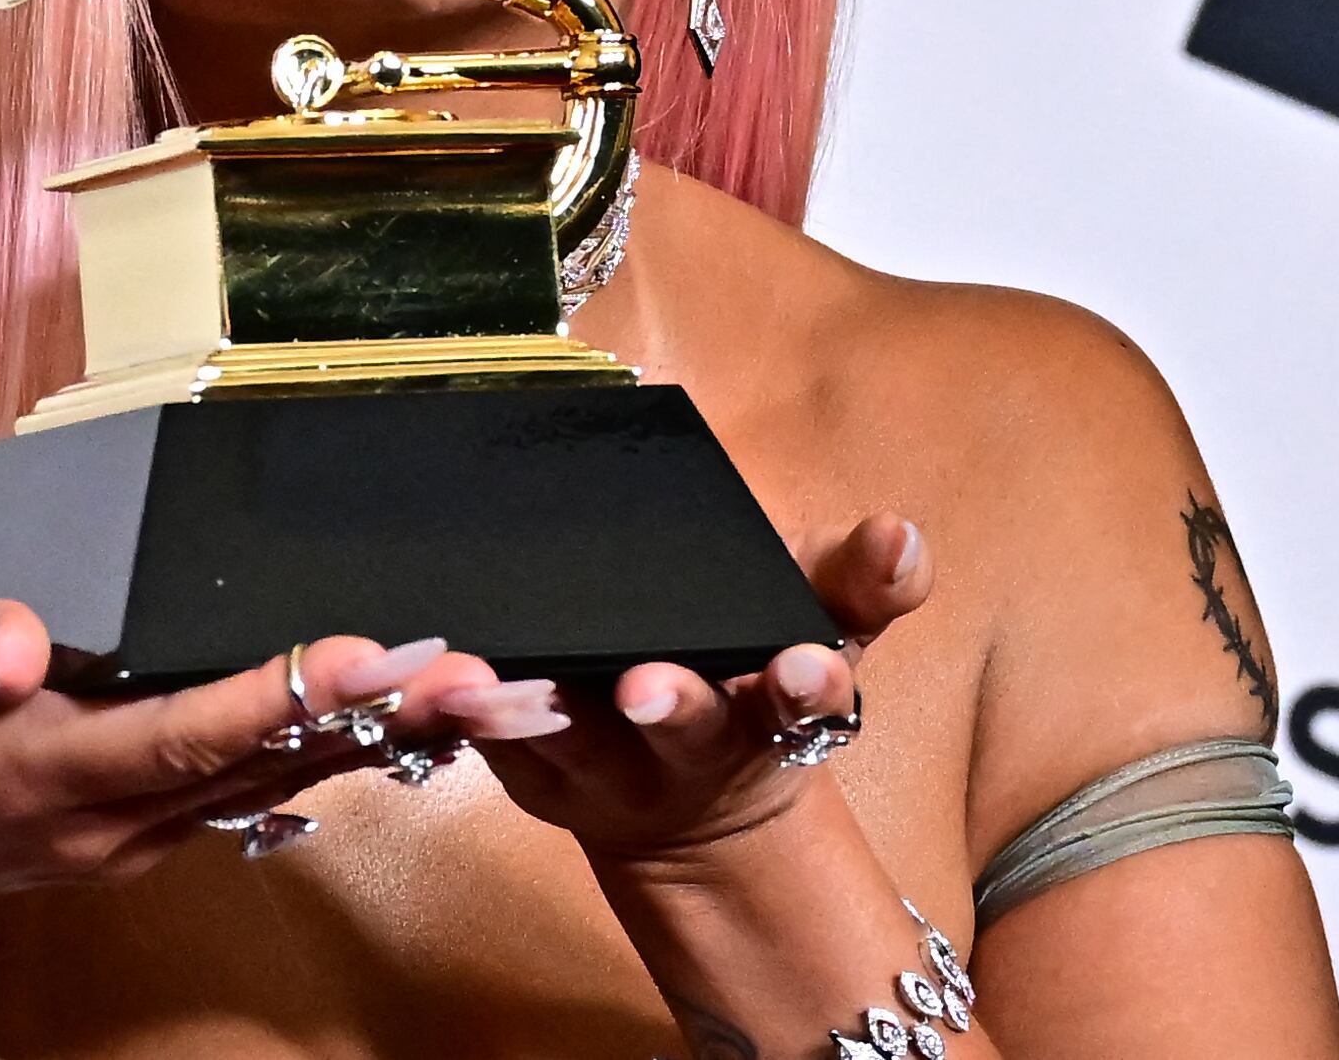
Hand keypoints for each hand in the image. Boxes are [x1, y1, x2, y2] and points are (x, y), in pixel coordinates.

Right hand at [0, 590, 515, 982]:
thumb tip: (16, 637)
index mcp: (39, 767)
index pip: (183, 731)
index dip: (281, 694)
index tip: (372, 654)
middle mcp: (101, 819)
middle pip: (260, 766)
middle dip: (372, 717)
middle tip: (475, 668)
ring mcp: (126, 840)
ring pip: (270, 787)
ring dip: (372, 742)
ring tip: (466, 690)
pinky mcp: (139, 837)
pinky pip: (250, 799)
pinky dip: (325, 761)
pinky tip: (390, 733)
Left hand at [468, 511, 933, 860]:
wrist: (695, 803)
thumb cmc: (755, 674)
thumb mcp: (826, 624)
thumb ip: (864, 578)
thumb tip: (900, 535)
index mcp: (773, 705)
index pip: (803, 699)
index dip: (804, 683)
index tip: (800, 667)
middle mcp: (690, 745)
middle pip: (683, 728)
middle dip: (671, 704)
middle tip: (648, 685)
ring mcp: (606, 767)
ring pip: (568, 740)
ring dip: (532, 709)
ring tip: (495, 679)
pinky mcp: (530, 772)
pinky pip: (490, 741)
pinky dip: (464, 712)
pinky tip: (438, 677)